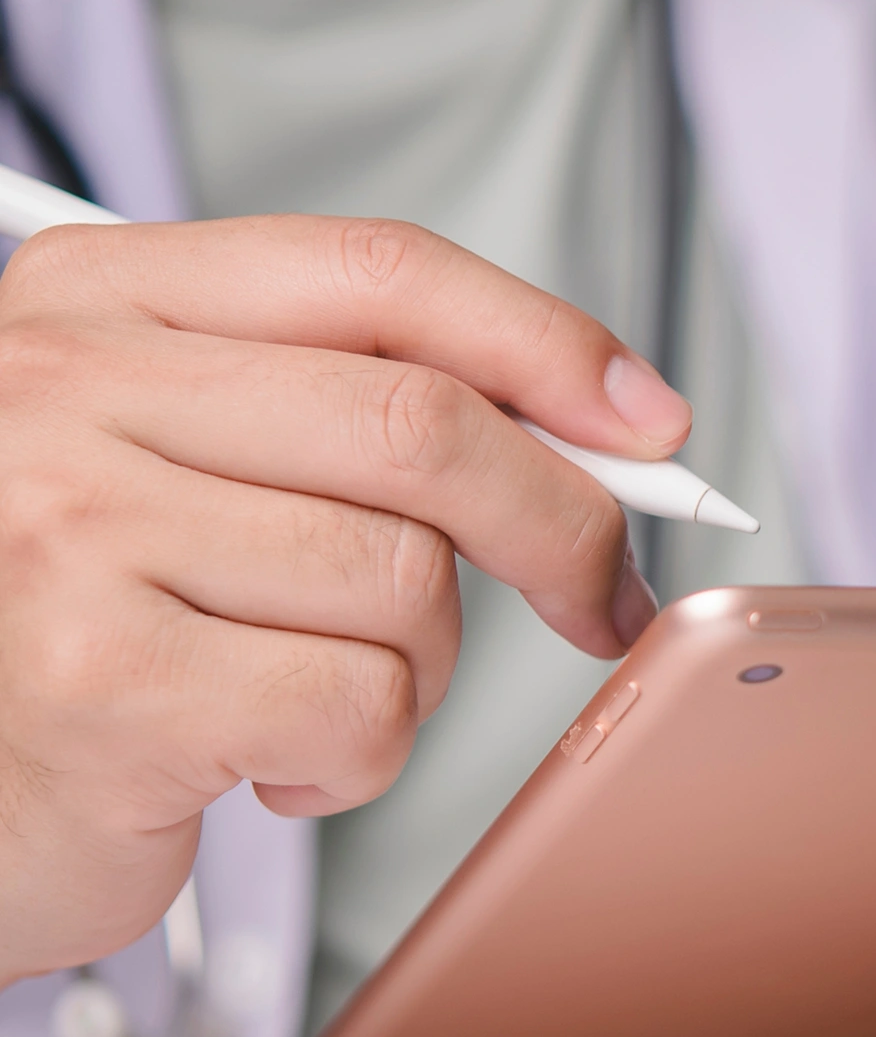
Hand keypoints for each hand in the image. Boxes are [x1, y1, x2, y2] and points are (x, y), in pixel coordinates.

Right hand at [0, 215, 688, 984]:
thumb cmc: (66, 618)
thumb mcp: (172, 458)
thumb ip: (345, 410)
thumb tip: (601, 427)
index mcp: (99, 299)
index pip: (379, 271)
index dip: (546, 343)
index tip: (648, 423)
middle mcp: (71, 391)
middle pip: (424, 424)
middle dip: (564, 522)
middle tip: (604, 596)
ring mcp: (74, 532)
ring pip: (405, 580)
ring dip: (418, 671)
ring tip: (314, 696)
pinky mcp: (105, 684)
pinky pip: (357, 708)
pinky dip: (357, 763)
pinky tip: (266, 765)